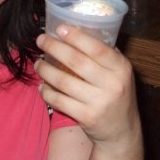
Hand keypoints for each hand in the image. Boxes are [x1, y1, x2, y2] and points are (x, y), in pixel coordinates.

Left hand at [35, 25, 140, 149]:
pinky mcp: (86, 116)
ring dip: (46, 70)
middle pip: (76, 62)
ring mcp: (99, 102)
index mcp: (121, 68)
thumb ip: (104, 54)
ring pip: (64, 81)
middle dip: (54, 48)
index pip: (97, 48)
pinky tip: (41, 86)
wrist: (122, 131)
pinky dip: (46, 92)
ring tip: (38, 63)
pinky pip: (59, 100)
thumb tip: (76, 30)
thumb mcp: (119, 73)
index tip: (59, 28)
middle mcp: (113, 84)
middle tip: (40, 40)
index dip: (76, 37)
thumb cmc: (117, 94)